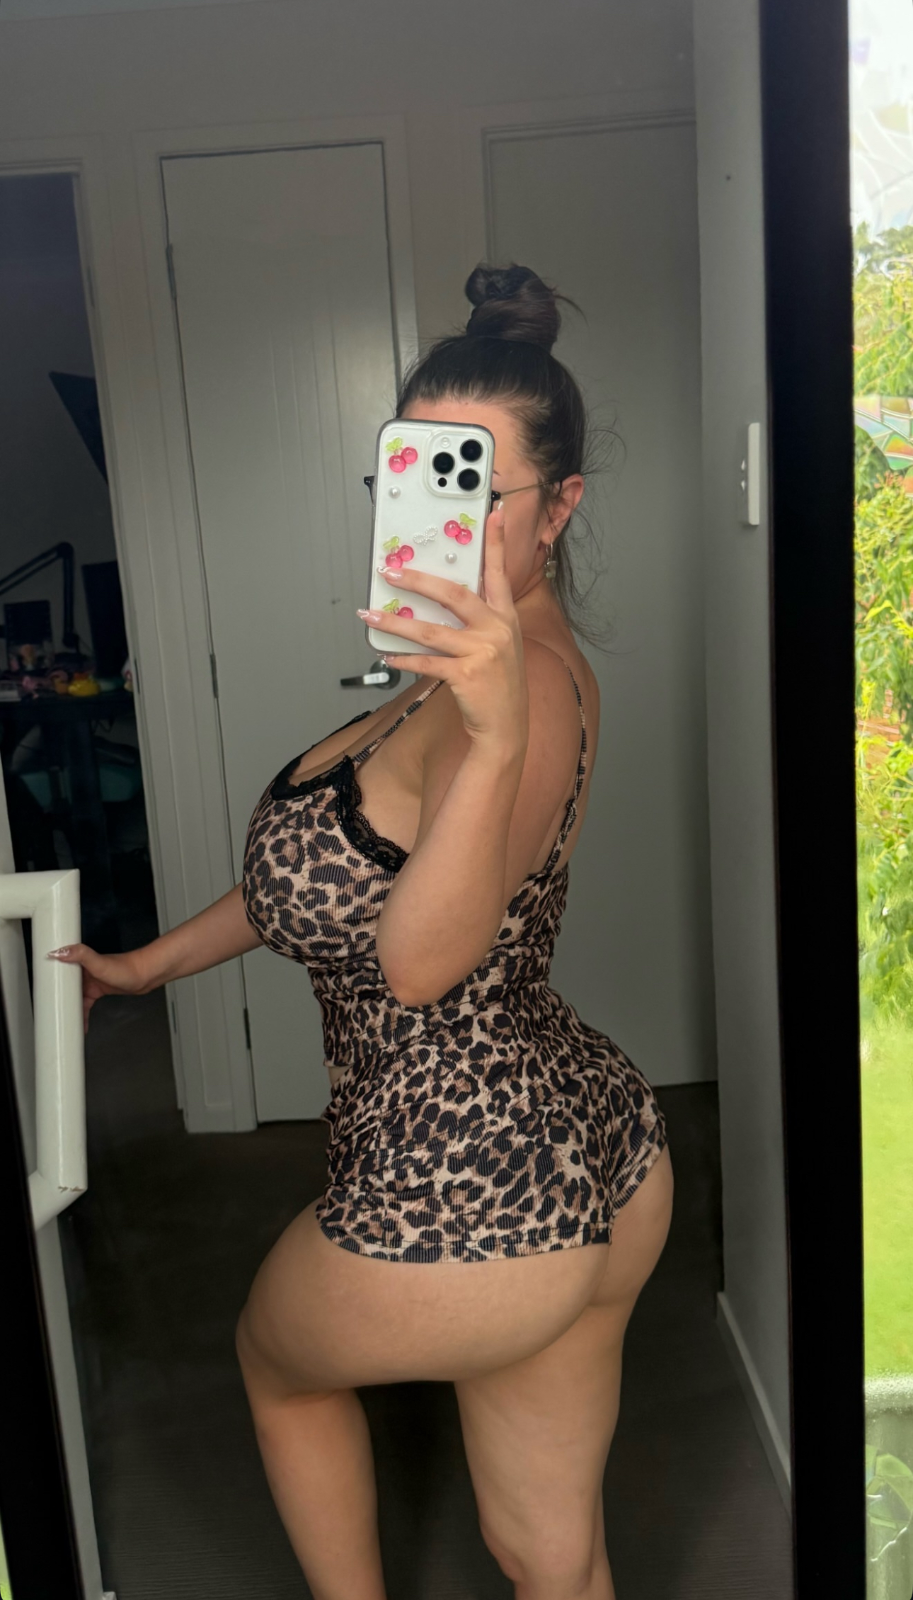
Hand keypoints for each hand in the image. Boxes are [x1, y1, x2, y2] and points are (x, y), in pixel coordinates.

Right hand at [46, 944, 147, 1033]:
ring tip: (64, 1023)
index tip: (40, 993)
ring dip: (69, 1010)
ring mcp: (89, 981)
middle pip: (63, 988)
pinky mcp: (97, 990)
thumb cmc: (126, 968)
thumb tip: (60, 951)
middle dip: (56, 1001)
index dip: (48, 982)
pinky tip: (81, 1024)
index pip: (58, 970)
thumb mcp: (99, 963)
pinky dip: (81, 1014)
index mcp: (79, 961)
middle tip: (51, 1015)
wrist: (145, 975)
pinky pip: (84, 1004)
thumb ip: (81, 955)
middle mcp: (82, 971)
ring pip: (73, 998)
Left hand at [358, 505, 528, 751]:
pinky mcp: (466, 675)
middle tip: (390, 570)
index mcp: (505, 617)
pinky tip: (386, 655)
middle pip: (453, 594)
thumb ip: (479, 621)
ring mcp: (483, 652)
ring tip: (370, 613)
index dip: (497, 541)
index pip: (500, 571)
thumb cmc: (498, 685)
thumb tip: (436, 603)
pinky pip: (426, 662)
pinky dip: (403, 659)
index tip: (493, 511)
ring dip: (395, 622)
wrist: (507, 726)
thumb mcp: (499, 645)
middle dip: (418, 580)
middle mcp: (497, 629)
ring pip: (430, 630)